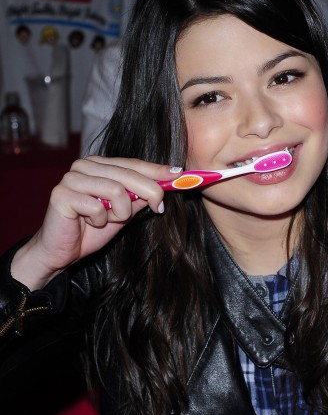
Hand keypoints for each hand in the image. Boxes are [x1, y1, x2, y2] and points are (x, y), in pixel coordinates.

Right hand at [11, 156, 175, 290]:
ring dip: (120, 212)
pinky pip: (97, 207)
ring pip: (116, 190)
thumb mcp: (123, 212)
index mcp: (98, 165)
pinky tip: (90, 223)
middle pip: (128, 174)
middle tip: (158, 208)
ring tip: (108, 220)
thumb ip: (140, 196)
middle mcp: (84, 166)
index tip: (178, 174)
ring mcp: (71, 178)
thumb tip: (168, 181)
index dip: (157, 169)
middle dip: (150, 192)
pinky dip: (100, 220)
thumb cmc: (90, 230)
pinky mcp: (61, 195)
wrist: (60, 251)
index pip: (133, 163)